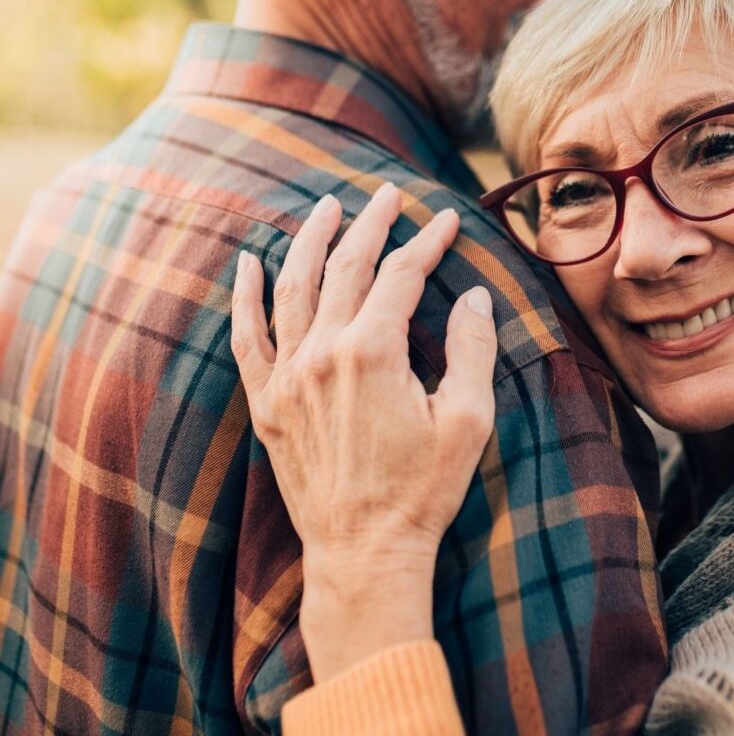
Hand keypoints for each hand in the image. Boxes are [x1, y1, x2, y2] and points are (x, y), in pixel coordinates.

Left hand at [230, 183, 497, 679]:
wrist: (365, 551)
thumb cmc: (423, 490)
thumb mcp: (467, 420)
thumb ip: (472, 350)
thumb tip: (474, 299)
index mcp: (374, 351)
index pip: (401, 274)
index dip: (427, 242)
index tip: (446, 220)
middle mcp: (323, 352)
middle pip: (346, 267)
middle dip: (370, 224)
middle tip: (387, 195)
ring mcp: (288, 377)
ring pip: (294, 288)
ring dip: (310, 240)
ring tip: (325, 206)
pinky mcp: (268, 403)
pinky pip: (248, 336)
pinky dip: (246, 296)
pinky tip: (249, 262)